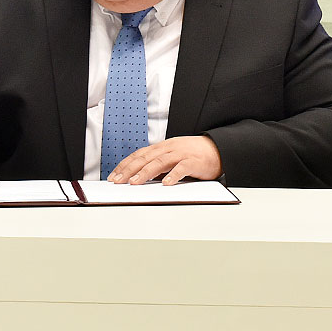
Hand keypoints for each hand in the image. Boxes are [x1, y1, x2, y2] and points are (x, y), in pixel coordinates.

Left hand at [108, 135, 222, 185]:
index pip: (139, 154)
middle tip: (118, 181)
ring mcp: (181, 154)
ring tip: (135, 182)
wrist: (217, 148)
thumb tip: (139, 175)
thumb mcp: (173, 155)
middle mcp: (170, 148)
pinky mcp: (193, 162)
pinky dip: (172, 175)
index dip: (125, 164)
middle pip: (145, 158)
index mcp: (163, 147)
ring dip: (146, 172)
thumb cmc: (194, 154)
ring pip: (160, 162)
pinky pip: (181, 168)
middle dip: (129, 169)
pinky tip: (165, 184)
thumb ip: (158, 163)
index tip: (114, 175)